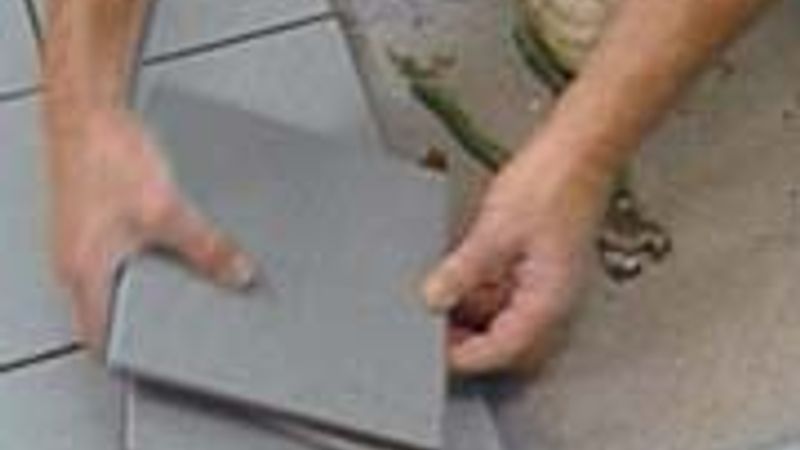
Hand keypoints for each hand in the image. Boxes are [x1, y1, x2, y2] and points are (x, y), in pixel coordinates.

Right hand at [47, 108, 254, 350]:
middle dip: (152, 317)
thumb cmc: (105, 154)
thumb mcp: (165, 211)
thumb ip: (205, 248)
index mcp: (84, 271)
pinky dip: (153, 254)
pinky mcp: (98, 218)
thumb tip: (237, 275)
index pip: (100, 335)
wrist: (88, 110)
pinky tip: (175, 240)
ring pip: (124, 277)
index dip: (131, 354)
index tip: (161, 362)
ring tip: (188, 281)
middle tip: (186, 321)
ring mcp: (86, 239)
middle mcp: (78, 260)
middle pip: (116, 307)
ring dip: (156, 282)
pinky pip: (127, 250)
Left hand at [424, 141, 612, 375]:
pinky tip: (458, 272)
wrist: (579, 146)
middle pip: (505, 337)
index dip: (466, 355)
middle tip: (432, 325)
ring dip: (471, 311)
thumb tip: (435, 297)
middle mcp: (551, 297)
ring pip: (503, 313)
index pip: (503, 348)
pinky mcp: (538, 261)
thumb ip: (463, 270)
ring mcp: (546, 280)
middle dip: (468, 336)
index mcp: (548, 299)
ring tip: (438, 296)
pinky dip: (480, 287)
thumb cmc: (554, 181)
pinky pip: (506, 288)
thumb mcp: (495, 231)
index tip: (435, 351)